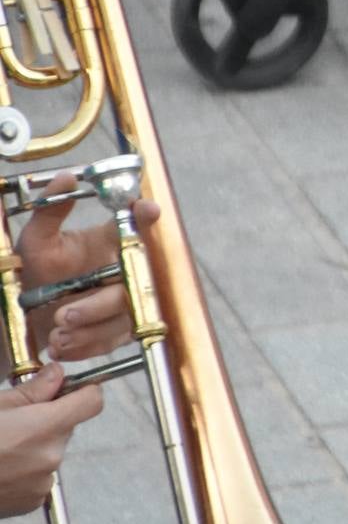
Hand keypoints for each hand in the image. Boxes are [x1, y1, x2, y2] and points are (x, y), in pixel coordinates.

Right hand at [0, 364, 100, 517]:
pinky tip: (1, 468)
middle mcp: (52, 456)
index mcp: (46, 427)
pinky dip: (26, 470)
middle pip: (67, 427)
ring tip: (2, 448)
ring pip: (51, 452)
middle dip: (49, 421)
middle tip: (15, 423)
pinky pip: (40, 476)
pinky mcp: (33, 501)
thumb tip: (57, 374)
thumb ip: (33, 390)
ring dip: (35, 447)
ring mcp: (43, 482)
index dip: (83, 391)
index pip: (92, 401)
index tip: (70, 390)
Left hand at [16, 174, 158, 361]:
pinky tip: (62, 345)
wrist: (24, 317)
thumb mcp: (36, 241)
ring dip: (90, 329)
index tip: (148, 210)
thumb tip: (67, 177)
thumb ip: (51, 210)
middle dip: (100, 304)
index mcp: (110, 242)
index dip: (146, 216)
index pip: (137, 224)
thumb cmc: (35, 272)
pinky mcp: (116, 332)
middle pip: (133, 286)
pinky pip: (112, 343)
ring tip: (57, 334)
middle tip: (65, 314)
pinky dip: (86, 346)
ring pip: (123, 319)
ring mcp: (124, 303)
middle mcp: (124, 271)